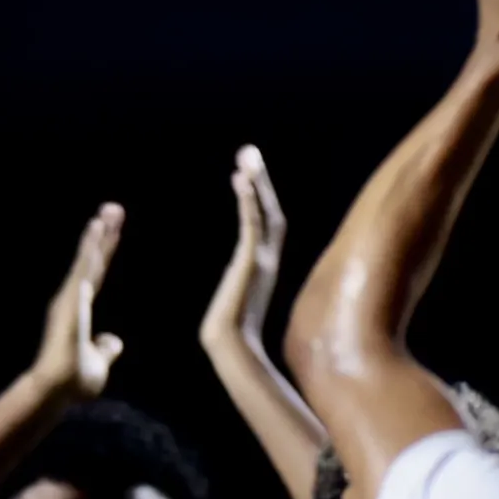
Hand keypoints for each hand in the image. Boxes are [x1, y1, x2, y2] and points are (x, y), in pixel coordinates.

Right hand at [28, 202, 126, 400]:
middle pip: (93, 261)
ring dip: (97, 235)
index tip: (113, 230)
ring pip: (87, 260)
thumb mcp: (99, 363)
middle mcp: (73, 300)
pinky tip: (97, 229)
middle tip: (114, 208)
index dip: (105, 252)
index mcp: (80, 311)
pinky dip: (90, 249)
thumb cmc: (72, 381)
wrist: (55, 391)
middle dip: (104, 234)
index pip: (96, 274)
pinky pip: (83, 269)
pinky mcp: (70, 301)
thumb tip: (114, 341)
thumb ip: (106, 349)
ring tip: (108, 211)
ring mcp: (70, 299)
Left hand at [201, 145, 289, 359]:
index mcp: (264, 266)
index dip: (261, 197)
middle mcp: (268, 259)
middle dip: (261, 181)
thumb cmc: (228, 333)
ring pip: (264, 213)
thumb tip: (233, 287)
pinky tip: (240, 180)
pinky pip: (252, 225)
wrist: (228, 347)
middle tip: (249, 152)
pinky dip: (248, 202)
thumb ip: (238, 286)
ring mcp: (262, 261)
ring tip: (246, 156)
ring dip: (256, 183)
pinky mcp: (250, 263)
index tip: (248, 174)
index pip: (268, 223)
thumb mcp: (234, 299)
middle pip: (271, 211)